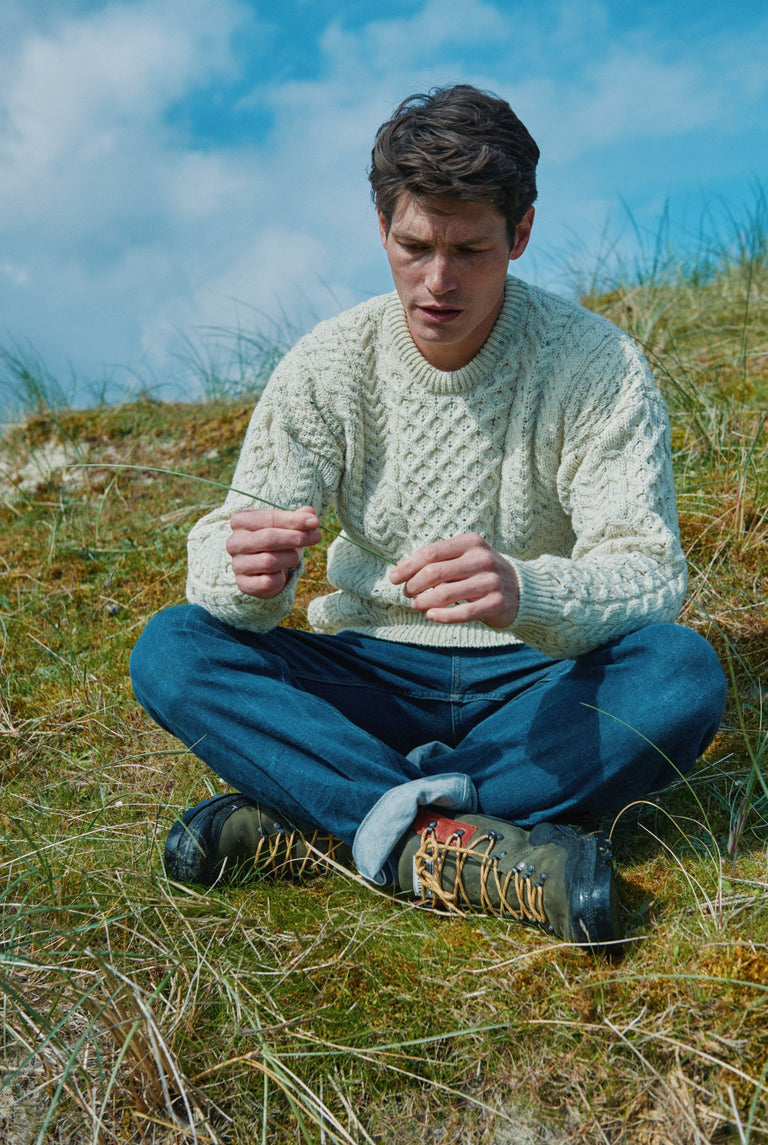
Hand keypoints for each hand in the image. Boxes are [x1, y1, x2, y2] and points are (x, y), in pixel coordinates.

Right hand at [227, 506, 321, 598]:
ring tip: (296, 556)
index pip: (269, 518)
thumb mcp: (284, 525)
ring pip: (269, 561)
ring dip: (290, 558)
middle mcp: (234, 542)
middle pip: (268, 538)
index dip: (294, 520)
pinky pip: (268, 582)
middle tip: (316, 537)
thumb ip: (298, 518)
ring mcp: (237, 564)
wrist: (261, 569)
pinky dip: (281, 578)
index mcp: (240, 521)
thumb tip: (310, 514)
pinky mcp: (243, 584)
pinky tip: (282, 573)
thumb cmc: (274, 541)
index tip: (315, 522)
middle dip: (296, 537)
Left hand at [390, 533, 518, 627]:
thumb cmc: (481, 572)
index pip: (431, 552)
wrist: (521, 589)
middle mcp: (481, 559)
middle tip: (406, 593)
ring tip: (416, 605)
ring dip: (423, 602)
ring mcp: (490, 581)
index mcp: (471, 542)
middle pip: (435, 572)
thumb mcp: (463, 558)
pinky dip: (442, 616)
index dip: (408, 566)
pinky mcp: (496, 603)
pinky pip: (462, 613)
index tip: (394, 578)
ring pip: (445, 594)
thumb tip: (400, 568)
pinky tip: (431, 615)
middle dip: (413, 585)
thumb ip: (436, 561)